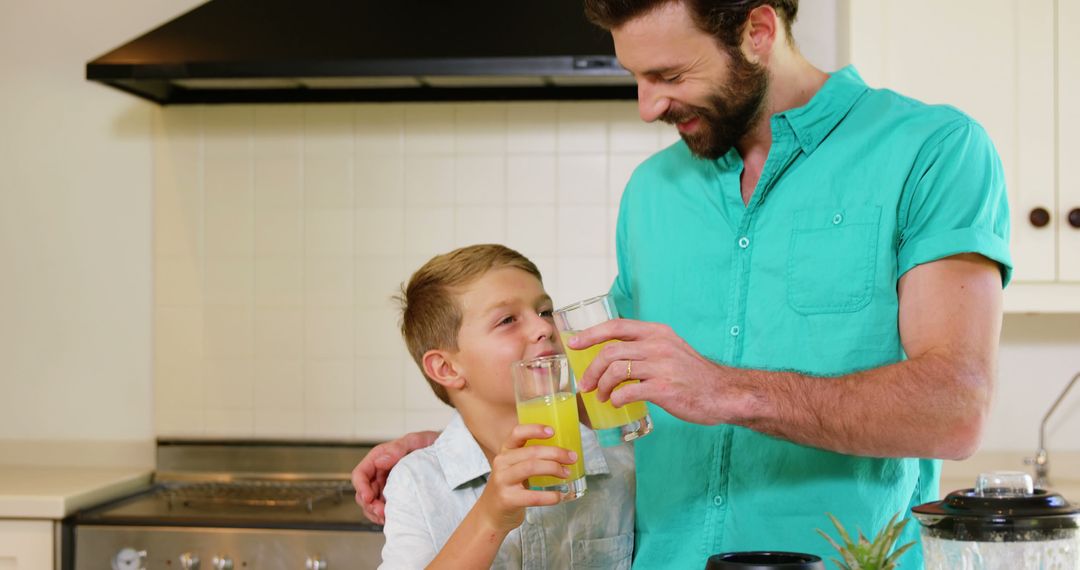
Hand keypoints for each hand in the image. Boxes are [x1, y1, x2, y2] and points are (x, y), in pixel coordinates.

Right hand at [352, 430, 439, 523]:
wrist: (447, 455)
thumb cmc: (431, 444)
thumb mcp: (417, 441)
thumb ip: (398, 447)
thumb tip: (381, 461)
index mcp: (380, 457)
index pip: (360, 474)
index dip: (361, 487)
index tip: (369, 498)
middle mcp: (381, 472)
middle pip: (363, 493)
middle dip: (369, 505)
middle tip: (382, 512)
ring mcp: (387, 486)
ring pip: (371, 504)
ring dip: (375, 513)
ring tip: (387, 517)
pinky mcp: (396, 496)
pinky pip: (384, 509)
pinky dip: (385, 516)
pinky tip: (393, 518)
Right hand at [478, 424, 578, 532]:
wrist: (490, 514)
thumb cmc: (508, 488)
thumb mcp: (513, 468)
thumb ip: (529, 458)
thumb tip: (562, 452)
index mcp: (505, 452)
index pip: (517, 433)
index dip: (535, 430)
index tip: (552, 431)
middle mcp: (502, 463)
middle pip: (532, 452)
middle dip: (556, 453)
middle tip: (571, 457)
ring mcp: (503, 481)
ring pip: (532, 467)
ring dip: (554, 468)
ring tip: (566, 473)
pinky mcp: (507, 499)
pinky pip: (533, 496)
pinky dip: (550, 496)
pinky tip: (558, 496)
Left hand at [567, 318, 740, 425]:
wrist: (724, 393)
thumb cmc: (693, 374)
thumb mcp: (670, 349)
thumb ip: (645, 347)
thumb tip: (612, 355)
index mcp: (657, 332)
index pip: (616, 326)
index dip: (590, 334)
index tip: (573, 343)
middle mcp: (658, 345)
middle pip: (610, 352)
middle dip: (590, 370)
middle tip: (585, 385)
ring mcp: (662, 367)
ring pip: (615, 371)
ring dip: (601, 386)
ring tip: (600, 396)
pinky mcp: (665, 389)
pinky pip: (628, 392)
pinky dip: (616, 398)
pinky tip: (617, 403)